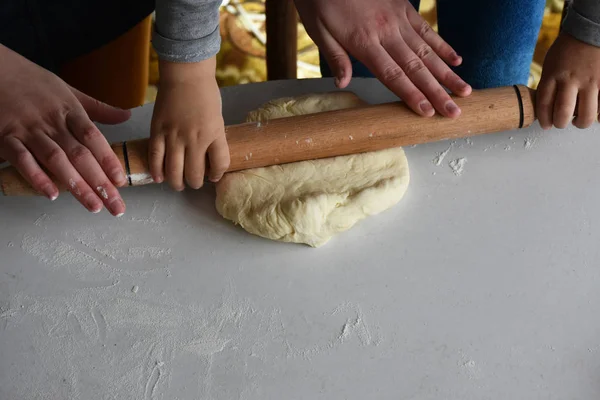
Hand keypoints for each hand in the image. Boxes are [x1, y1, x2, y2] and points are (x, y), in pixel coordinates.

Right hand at [0, 44, 129, 215]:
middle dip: (100, 183)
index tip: (121, 180)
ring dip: (76, 185)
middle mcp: (52, 123)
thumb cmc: (34, 82)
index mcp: (70, 111)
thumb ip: (98, 108)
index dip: (108, 160)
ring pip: (56, 160)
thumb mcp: (69, 91)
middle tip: (115, 205)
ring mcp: (29, 131)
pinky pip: (22, 160)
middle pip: (80, 155)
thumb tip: (126, 115)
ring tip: (93, 205)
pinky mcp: (7, 138)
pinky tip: (51, 194)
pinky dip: (36, 177)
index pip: (94, 139)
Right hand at [149, 57, 229, 190]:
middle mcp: (195, 139)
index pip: (219, 165)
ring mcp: (174, 136)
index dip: (217, 175)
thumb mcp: (217, 118)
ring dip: (177, 183)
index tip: (214, 176)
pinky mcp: (158, 131)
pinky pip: (155, 158)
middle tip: (194, 181)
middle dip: (195, 183)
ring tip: (178, 183)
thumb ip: (213, 138)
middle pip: (195, 174)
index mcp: (215, 135)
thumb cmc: (206, 94)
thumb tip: (207, 158)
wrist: (186, 74)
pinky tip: (159, 178)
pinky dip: (157, 171)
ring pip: (174, 172)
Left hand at [294, 0, 471, 116]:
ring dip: (446, 72)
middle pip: (415, 67)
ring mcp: (398, 18)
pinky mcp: (403, 7)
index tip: (428, 112)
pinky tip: (457, 59)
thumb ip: (335, 57)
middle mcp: (386, 31)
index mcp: (364, 41)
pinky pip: (426, 29)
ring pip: (427, 50)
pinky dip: (442, 45)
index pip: (392, 75)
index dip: (411, 94)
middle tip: (454, 111)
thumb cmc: (320, 0)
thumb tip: (342, 83)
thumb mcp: (318, 30)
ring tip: (464, 90)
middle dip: (437, 92)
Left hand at [538, 33, 599, 129]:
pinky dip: (599, 114)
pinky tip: (596, 113)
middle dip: (561, 123)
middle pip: (563, 113)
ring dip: (581, 122)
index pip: (544, 105)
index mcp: (553, 75)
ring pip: (586, 115)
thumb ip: (548, 84)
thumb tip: (546, 107)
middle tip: (562, 122)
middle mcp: (571, 80)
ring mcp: (591, 81)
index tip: (546, 124)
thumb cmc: (568, 49)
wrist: (590, 30)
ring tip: (579, 120)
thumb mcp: (550, 64)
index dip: (544, 119)